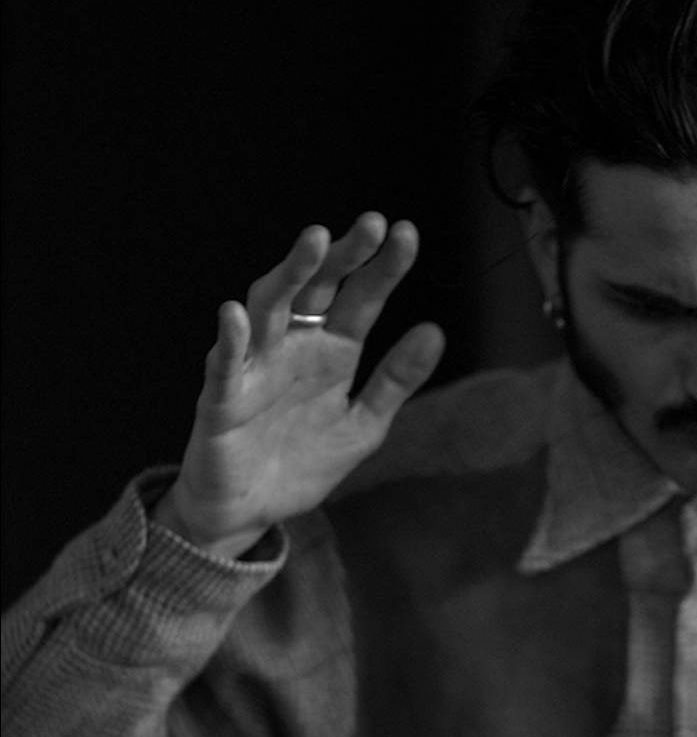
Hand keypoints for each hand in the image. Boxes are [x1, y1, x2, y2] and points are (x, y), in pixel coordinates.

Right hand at [154, 212, 444, 558]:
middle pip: (317, 288)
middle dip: (342, 255)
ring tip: (315, 241)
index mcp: (332, 351)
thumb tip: (434, 330)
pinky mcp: (222, 401)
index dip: (382, 267)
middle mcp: (294, 347)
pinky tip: (236, 313)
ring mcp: (255, 368)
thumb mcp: (364, 424)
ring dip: (290, 273)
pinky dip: (231, 339)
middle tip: (371, 223)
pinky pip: (224, 365)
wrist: (249, 513)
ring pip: (269, 308)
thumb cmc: (302, 462)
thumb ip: (396, 380)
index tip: (406, 233)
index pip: (361, 298)